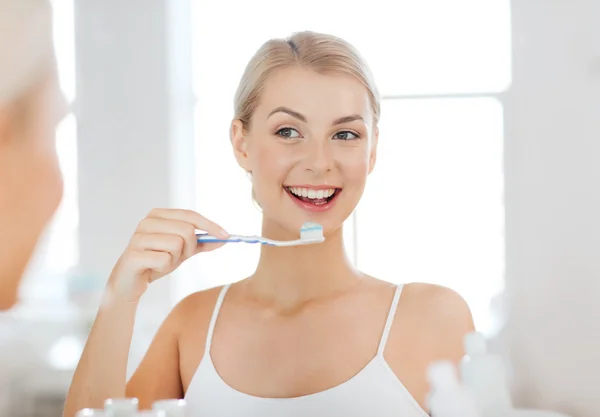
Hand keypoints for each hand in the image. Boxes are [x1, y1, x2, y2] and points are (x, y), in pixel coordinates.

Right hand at [106, 208, 228, 301]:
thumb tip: (224, 239)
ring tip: (163, 262)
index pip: (190, 215)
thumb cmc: (156, 262)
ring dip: (175, 259)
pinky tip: (153, 269)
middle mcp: (147, 222)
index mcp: (158, 215)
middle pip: (186, 230)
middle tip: (180, 257)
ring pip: (176, 245)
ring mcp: (138, 237)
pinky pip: (164, 260)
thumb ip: (202, 244)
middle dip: (190, 248)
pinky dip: (164, 268)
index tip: (227, 236)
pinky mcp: (133, 255)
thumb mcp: (182, 252)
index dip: (210, 225)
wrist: (129, 283)